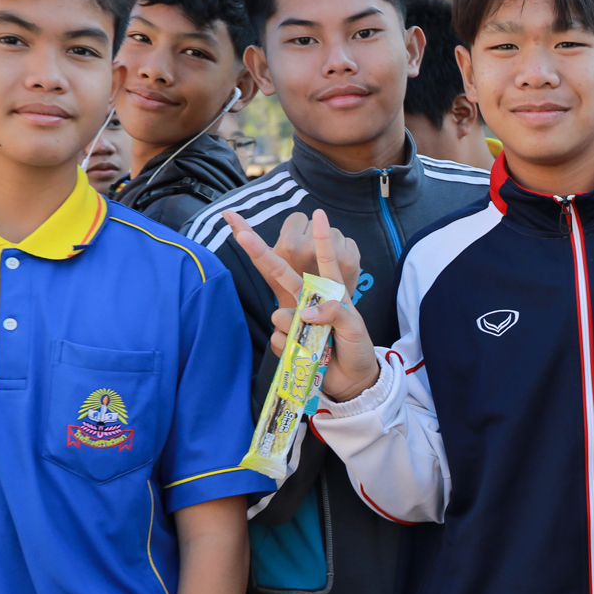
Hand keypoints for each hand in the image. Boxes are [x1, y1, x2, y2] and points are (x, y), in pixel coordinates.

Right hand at [224, 209, 381, 402]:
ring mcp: (295, 320)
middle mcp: (308, 301)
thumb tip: (306, 311)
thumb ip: (336, 314)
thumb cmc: (356, 347)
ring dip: (292, 327)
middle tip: (238, 230)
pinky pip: (279, 340)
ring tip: (315, 342)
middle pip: (280, 272)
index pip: (324, 260)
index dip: (321, 237)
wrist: (351, 379)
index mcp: (329, 292)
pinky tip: (305, 355)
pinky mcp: (285, 340)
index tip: (318, 214)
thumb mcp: (355, 329)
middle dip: (259, 250)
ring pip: (280, 314)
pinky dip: (290, 348)